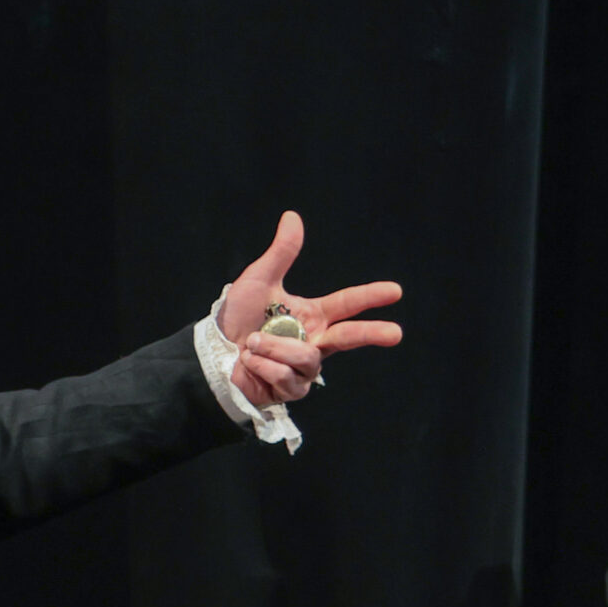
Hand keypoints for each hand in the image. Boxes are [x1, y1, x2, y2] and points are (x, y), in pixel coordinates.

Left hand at [211, 210, 404, 406]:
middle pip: (349, 337)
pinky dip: (263, 366)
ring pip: (305, 358)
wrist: (212, 352)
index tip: (395, 291)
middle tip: (396, 333)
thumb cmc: (236, 318)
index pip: (347, 304)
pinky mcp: (290, 390)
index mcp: (313, 316)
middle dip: (371, 333)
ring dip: (274, 348)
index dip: (370, 296)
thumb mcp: (259, 281)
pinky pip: (285, 377)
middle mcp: (314, 342)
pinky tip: (250, 364)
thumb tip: (292, 216)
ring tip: (252, 343)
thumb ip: (281, 253)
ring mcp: (304, 370)